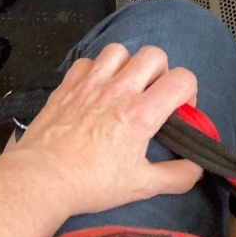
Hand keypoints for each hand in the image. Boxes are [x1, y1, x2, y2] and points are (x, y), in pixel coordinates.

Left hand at [6, 43, 202, 215]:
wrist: (42, 178)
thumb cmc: (88, 182)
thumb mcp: (141, 185)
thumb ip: (177, 176)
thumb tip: (194, 169)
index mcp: (140, 113)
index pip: (182, 79)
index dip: (188, 92)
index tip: (178, 111)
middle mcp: (116, 91)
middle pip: (153, 55)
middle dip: (162, 72)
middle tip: (154, 96)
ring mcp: (88, 85)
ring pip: (118, 50)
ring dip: (127, 64)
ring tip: (125, 88)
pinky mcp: (65, 87)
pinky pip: (85, 62)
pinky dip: (94, 69)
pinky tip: (95, 89)